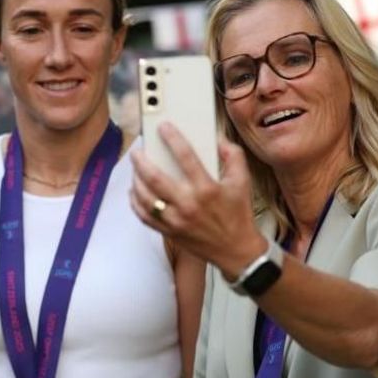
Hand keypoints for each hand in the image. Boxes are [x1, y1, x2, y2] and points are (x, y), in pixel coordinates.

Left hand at [129, 122, 266, 277]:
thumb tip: (217, 139)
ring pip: (145, 197)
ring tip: (135, 168)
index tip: (163, 126)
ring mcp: (176, 220)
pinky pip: (144, 216)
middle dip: (141, 161)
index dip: (172, 138)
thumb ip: (232, 156)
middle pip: (155, 178)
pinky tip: (135, 191)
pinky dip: (135, 202)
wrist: (236, 251)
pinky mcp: (169, 232)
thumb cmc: (238, 214)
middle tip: (137, 151)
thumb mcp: (243, 181)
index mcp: (207, 189)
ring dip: (135, 180)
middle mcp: (188, 205)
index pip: (185, 156)